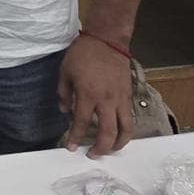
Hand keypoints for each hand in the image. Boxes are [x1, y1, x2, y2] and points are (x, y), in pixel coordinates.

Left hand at [59, 35, 132, 157]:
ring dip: (119, 143)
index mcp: (88, 95)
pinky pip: (129, 117)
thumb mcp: (65, 72)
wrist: (107, 40)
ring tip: (110, 150)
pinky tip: (118, 132)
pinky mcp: (129, 95)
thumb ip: (64, 94)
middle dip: (100, 148)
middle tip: (93, 155)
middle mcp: (106, 100)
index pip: (81, 123)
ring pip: (125, 128)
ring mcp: (120, 98)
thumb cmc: (83, 54)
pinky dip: (125, 129)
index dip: (76, 138)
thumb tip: (64, 112)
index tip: (71, 147)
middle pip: (107, 132)